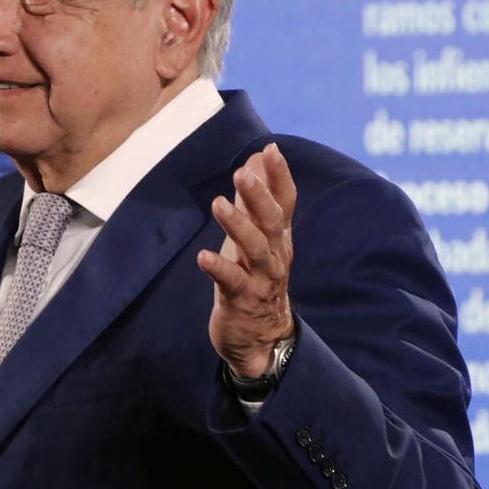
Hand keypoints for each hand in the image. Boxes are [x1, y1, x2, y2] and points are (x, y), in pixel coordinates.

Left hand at [197, 143, 297, 377]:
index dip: (280, 176)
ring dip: (237, 225)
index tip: (271, 149)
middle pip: (271, 221)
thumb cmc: (256, 277)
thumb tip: (255, 160)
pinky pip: (232, 282)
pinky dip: (218, 268)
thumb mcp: (257, 236)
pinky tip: (203, 257)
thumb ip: (255, 199)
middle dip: (258, 196)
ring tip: (218, 204)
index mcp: (278, 237)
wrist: (261, 338)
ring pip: (254, 249)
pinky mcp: (241, 299)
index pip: (284, 202)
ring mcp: (260, 278)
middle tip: (242, 174)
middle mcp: (274, 255)